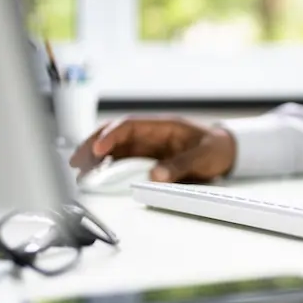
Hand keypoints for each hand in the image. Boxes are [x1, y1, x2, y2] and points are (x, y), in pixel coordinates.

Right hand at [68, 116, 236, 182]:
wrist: (227, 152)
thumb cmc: (216, 149)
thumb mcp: (204, 156)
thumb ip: (181, 165)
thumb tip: (156, 176)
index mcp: (163, 126)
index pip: (130, 125)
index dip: (111, 135)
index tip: (98, 149)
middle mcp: (151, 134)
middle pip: (115, 135)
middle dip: (93, 145)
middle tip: (76, 162)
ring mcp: (147, 146)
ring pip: (114, 148)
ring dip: (96, 158)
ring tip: (80, 173)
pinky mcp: (147, 159)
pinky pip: (123, 161)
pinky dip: (107, 167)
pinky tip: (96, 177)